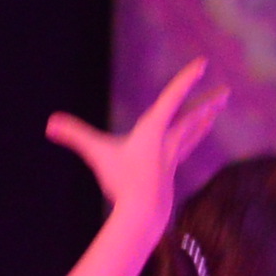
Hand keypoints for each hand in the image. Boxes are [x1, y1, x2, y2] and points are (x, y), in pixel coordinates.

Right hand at [47, 60, 224, 219]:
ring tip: (218, 106)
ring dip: (206, 116)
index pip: (173, 98)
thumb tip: (50, 123)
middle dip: (208, 101)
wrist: (144, 212)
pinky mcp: (172, 166)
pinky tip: (200, 130)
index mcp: (154, 130)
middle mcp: (169, 140)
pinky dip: (196, 133)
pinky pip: (189, 144)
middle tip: (226, 91)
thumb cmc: (122, 182)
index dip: (187, 79)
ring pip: (195, 130)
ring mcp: (173, 155)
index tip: (203, 64)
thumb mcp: (97, 155)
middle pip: (193, 116)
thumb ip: (75, 136)